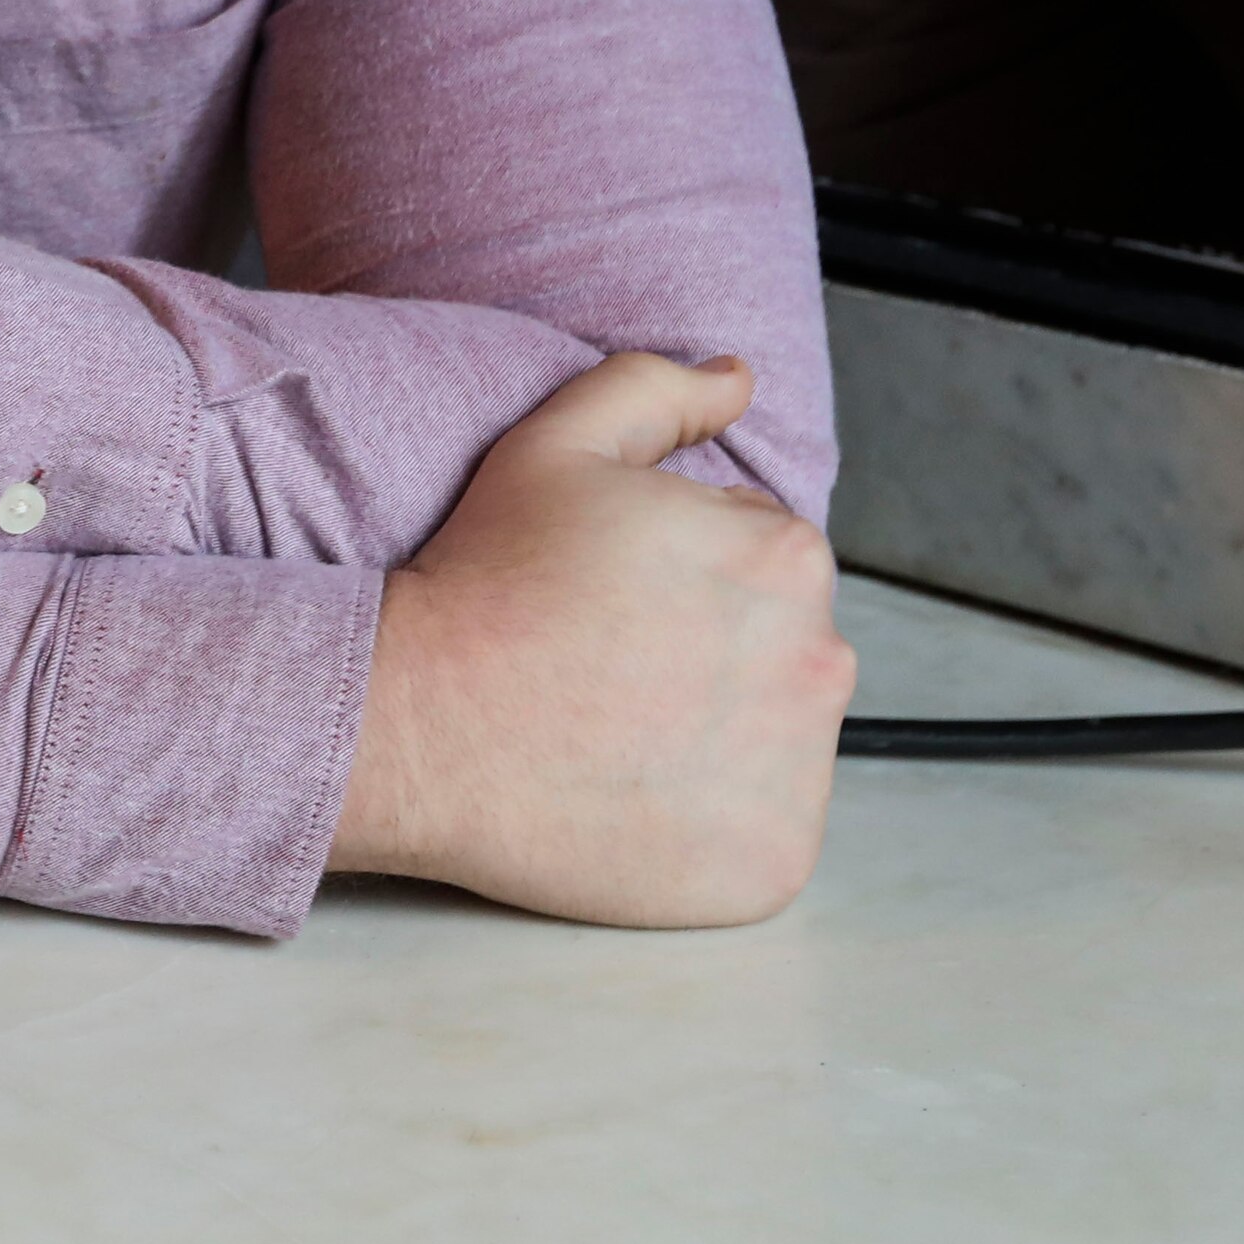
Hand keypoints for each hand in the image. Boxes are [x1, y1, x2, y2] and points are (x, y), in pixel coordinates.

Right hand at [326, 351, 853, 926]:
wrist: (421, 725)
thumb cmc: (486, 584)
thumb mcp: (556, 445)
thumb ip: (660, 391)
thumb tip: (737, 380)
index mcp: (788, 556)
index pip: (766, 562)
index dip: (683, 577)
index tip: (614, 604)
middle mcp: (822, 662)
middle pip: (784, 651)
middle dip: (714, 656)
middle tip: (609, 670)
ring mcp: (803, 774)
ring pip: (779, 741)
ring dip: (721, 737)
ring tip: (617, 732)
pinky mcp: (774, 864)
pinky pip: (764, 834)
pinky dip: (713, 823)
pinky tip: (632, 797)